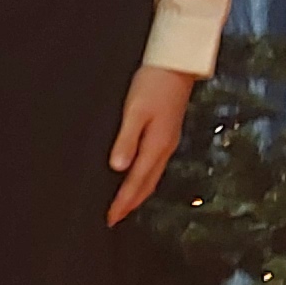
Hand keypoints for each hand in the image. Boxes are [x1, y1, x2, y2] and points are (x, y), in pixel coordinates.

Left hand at [109, 66, 195, 225]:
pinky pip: (154, 164)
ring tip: (124, 206)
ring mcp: (167, 141)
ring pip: (152, 176)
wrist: (176, 65)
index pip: (136, 181)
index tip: (109, 218)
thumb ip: (126, 140)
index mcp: (156, 146)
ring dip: (138, 193)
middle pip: (147, 184)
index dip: (122, 201)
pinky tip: (136, 177)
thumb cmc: (152, 84)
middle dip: (131, 203)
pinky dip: (144, 178)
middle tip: (113, 219)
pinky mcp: (166, 133)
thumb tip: (118, 168)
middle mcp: (164, 148)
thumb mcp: (135, 111)